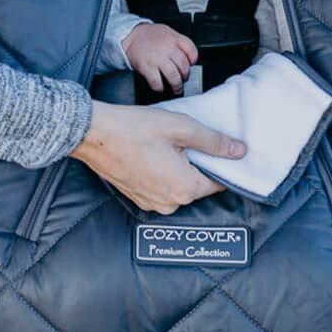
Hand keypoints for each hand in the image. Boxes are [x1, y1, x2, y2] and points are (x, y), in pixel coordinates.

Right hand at [70, 100, 244, 213]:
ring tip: (164, 143)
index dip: (219, 162)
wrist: (92, 134)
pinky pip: (159, 187)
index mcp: (185, 189)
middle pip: (197, 184)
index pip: (218, 183)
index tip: (213, 146)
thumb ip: (214, 141)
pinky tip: (151, 152)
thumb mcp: (181, 127)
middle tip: (184, 139)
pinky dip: (160, 172)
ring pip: (177, 185)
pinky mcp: (136, 196)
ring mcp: (151, 202)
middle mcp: (169, 203)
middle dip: (196, 163)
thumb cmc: (134, 128)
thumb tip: (239, 151)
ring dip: (177, 167)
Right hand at [122, 22, 197, 94]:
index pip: (192, 51)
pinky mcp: (146, 67)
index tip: (191, 64)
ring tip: (176, 89)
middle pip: (184, 67)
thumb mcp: (168, 32)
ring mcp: (157, 59)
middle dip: (185, 76)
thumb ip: (179, 43)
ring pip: (173, 77)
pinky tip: (160, 87)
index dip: (193, 60)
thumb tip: (188, 58)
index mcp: (174, 39)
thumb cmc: (150, 35)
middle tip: (183, 79)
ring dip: (176, 86)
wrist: (131, 34)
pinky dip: (160, 88)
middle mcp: (168, 49)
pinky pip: (156, 82)